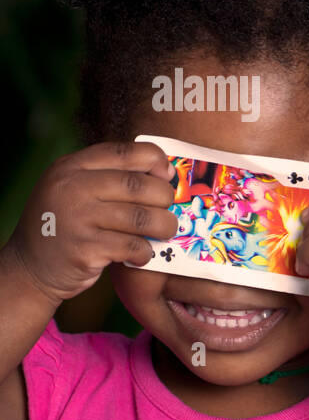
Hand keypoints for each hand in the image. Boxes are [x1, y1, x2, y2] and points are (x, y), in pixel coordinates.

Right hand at [4, 141, 177, 303]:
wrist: (29, 268)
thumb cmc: (66, 225)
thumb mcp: (75, 189)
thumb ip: (110, 176)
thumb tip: (166, 172)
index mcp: (70, 167)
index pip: (124, 151)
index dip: (155, 159)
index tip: (166, 175)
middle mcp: (71, 188)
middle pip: (139, 185)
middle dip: (164, 198)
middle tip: (167, 210)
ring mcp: (76, 219)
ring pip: (142, 217)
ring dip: (163, 226)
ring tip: (163, 232)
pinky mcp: (85, 249)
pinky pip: (134, 246)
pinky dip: (145, 252)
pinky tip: (140, 255)